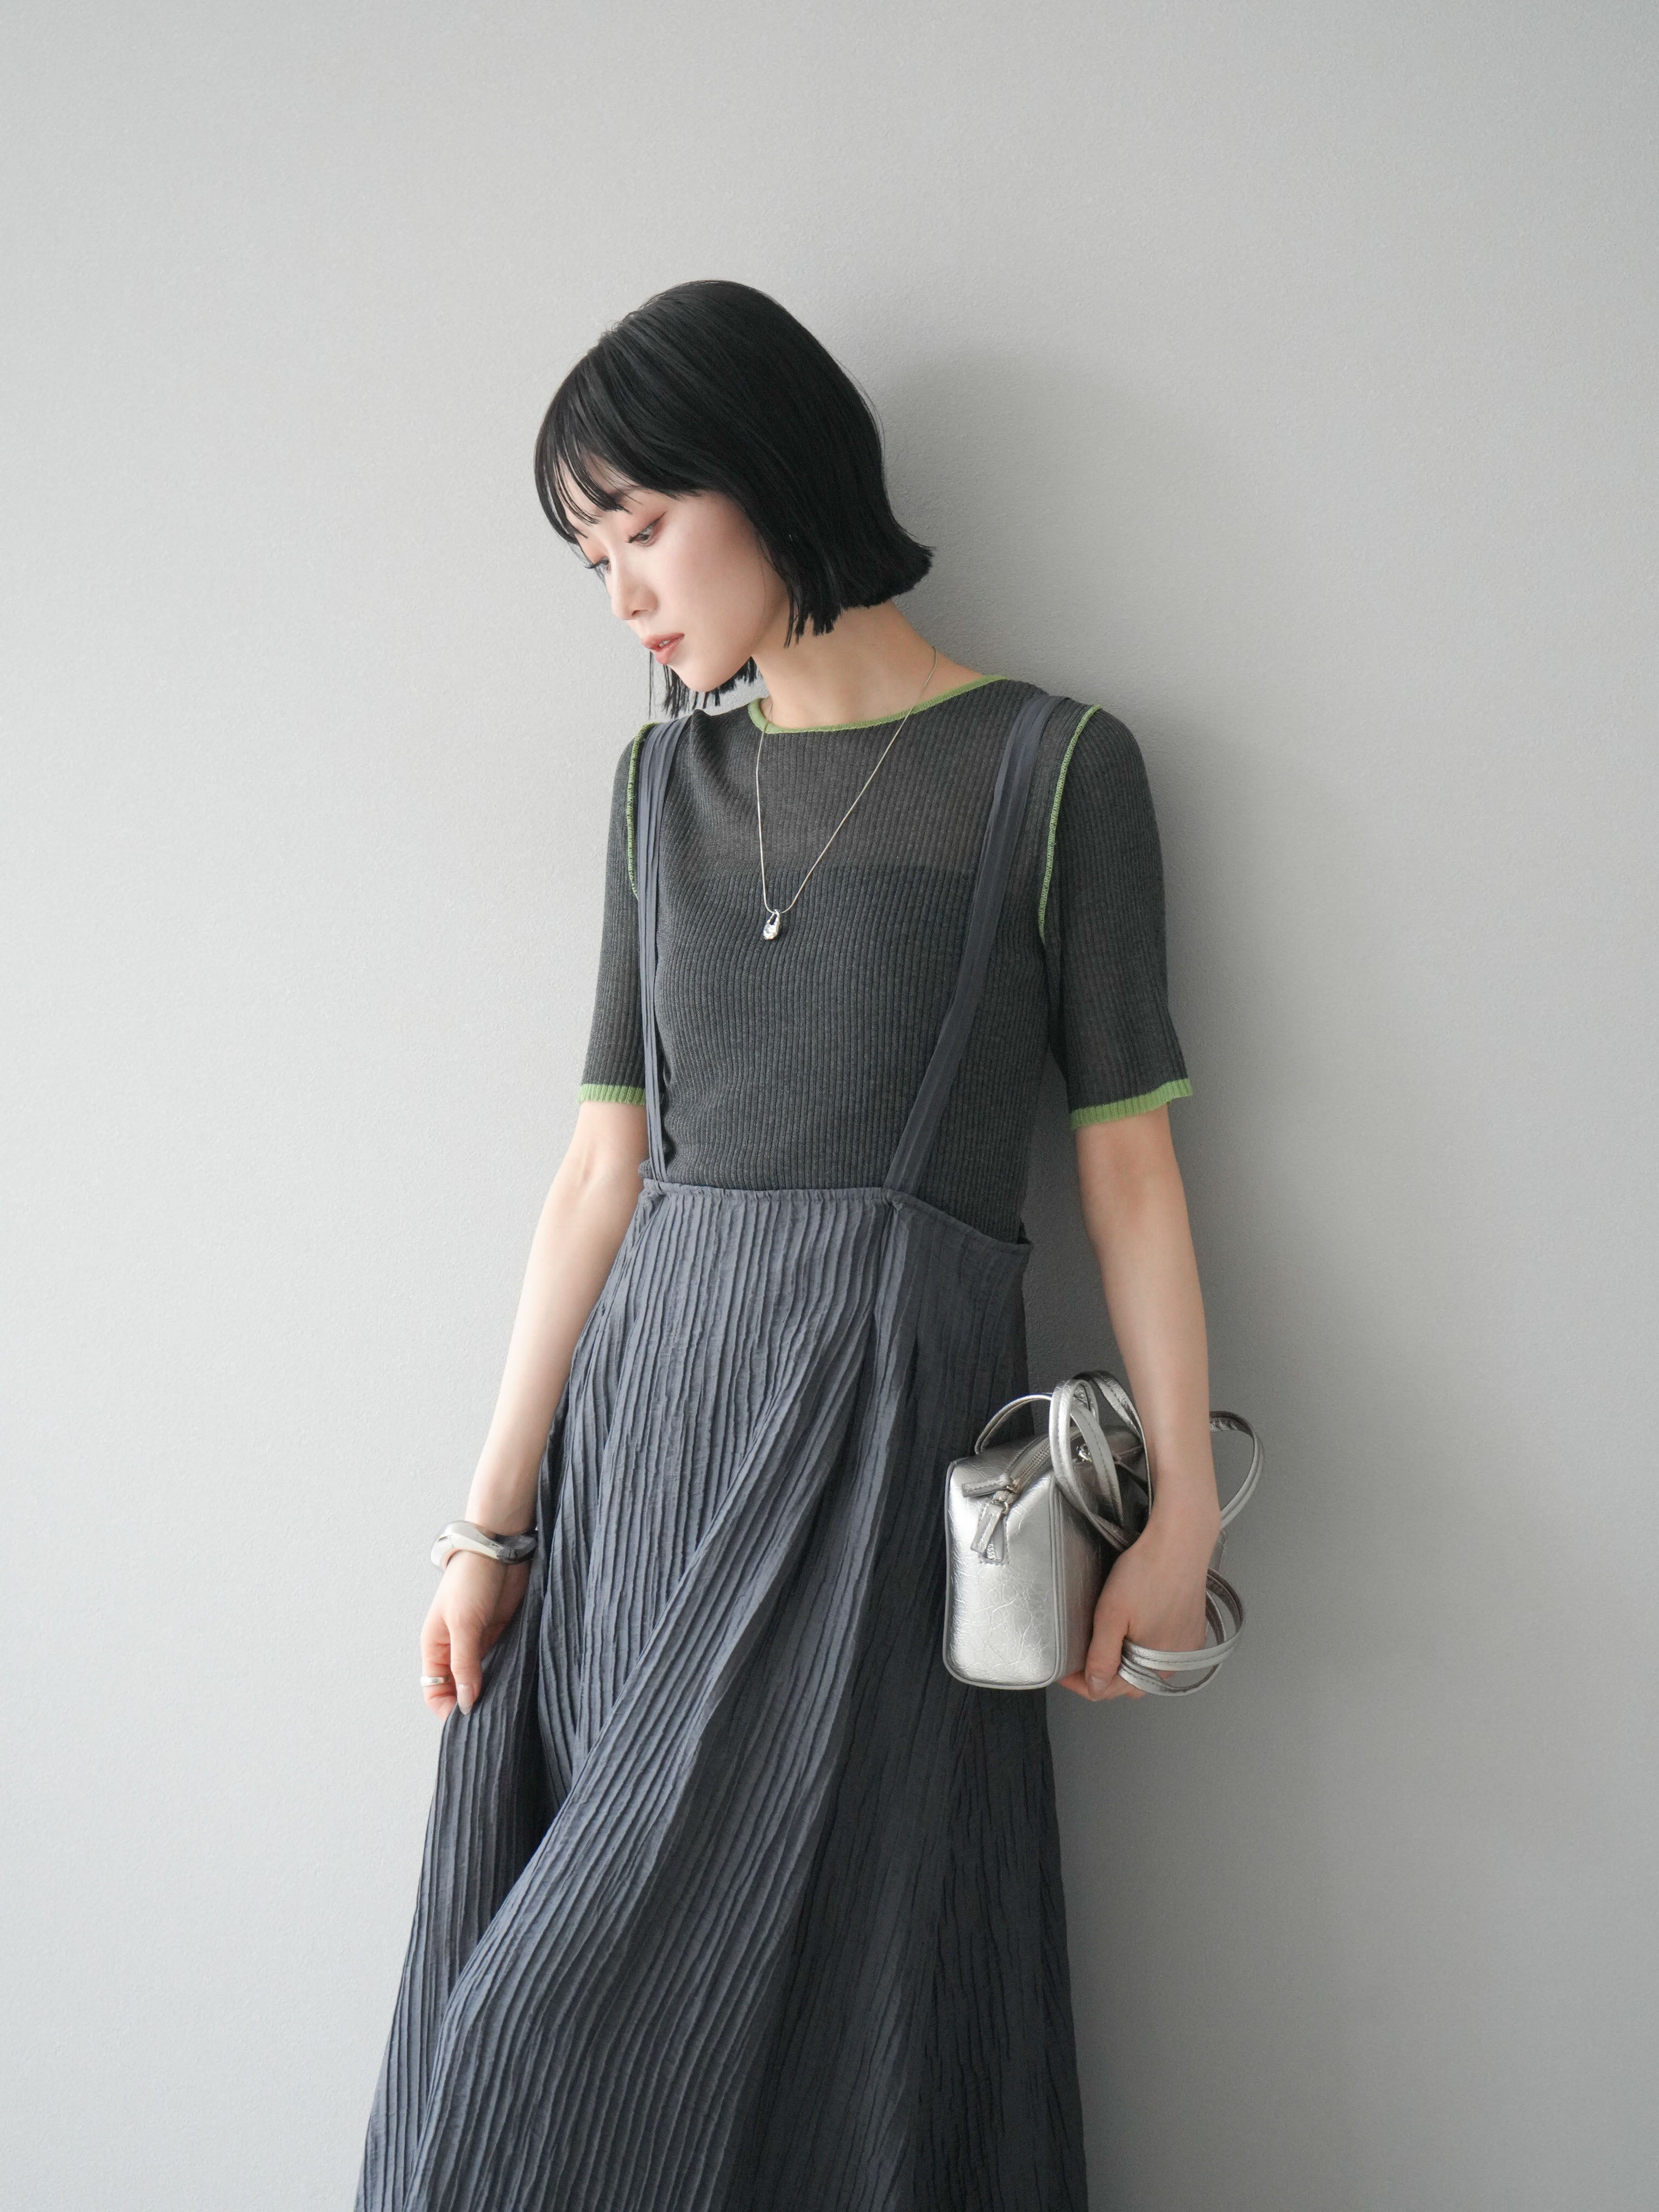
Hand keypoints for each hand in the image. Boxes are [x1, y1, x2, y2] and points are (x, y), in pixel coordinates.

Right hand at [420, 1550, 530, 1718]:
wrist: (499, 1548)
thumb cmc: (471, 1581)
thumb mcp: (464, 1624)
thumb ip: (464, 1664)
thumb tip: (465, 1704)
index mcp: (436, 1646)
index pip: (434, 1690)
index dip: (447, 1708)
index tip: (468, 1722)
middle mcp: (456, 1647)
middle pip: (459, 1688)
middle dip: (471, 1703)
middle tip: (493, 1719)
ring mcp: (479, 1641)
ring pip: (482, 1678)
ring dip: (491, 1691)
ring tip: (507, 1706)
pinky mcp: (501, 1634)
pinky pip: (502, 1662)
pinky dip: (506, 1674)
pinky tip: (518, 1684)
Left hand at [1058, 1504, 1218, 1702]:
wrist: (1180, 1542)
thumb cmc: (1146, 1572)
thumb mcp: (1111, 1615)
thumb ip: (1102, 1656)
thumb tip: (1094, 1687)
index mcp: (1151, 1666)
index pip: (1108, 1690)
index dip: (1081, 1682)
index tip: (1064, 1669)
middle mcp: (1172, 1663)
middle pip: (1130, 1683)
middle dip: (1104, 1675)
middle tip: (1081, 1656)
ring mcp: (1186, 1647)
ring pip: (1149, 1668)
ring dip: (1127, 1662)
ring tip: (1107, 1642)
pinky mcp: (1194, 1630)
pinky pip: (1166, 1651)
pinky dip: (1148, 1648)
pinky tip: (1137, 1631)